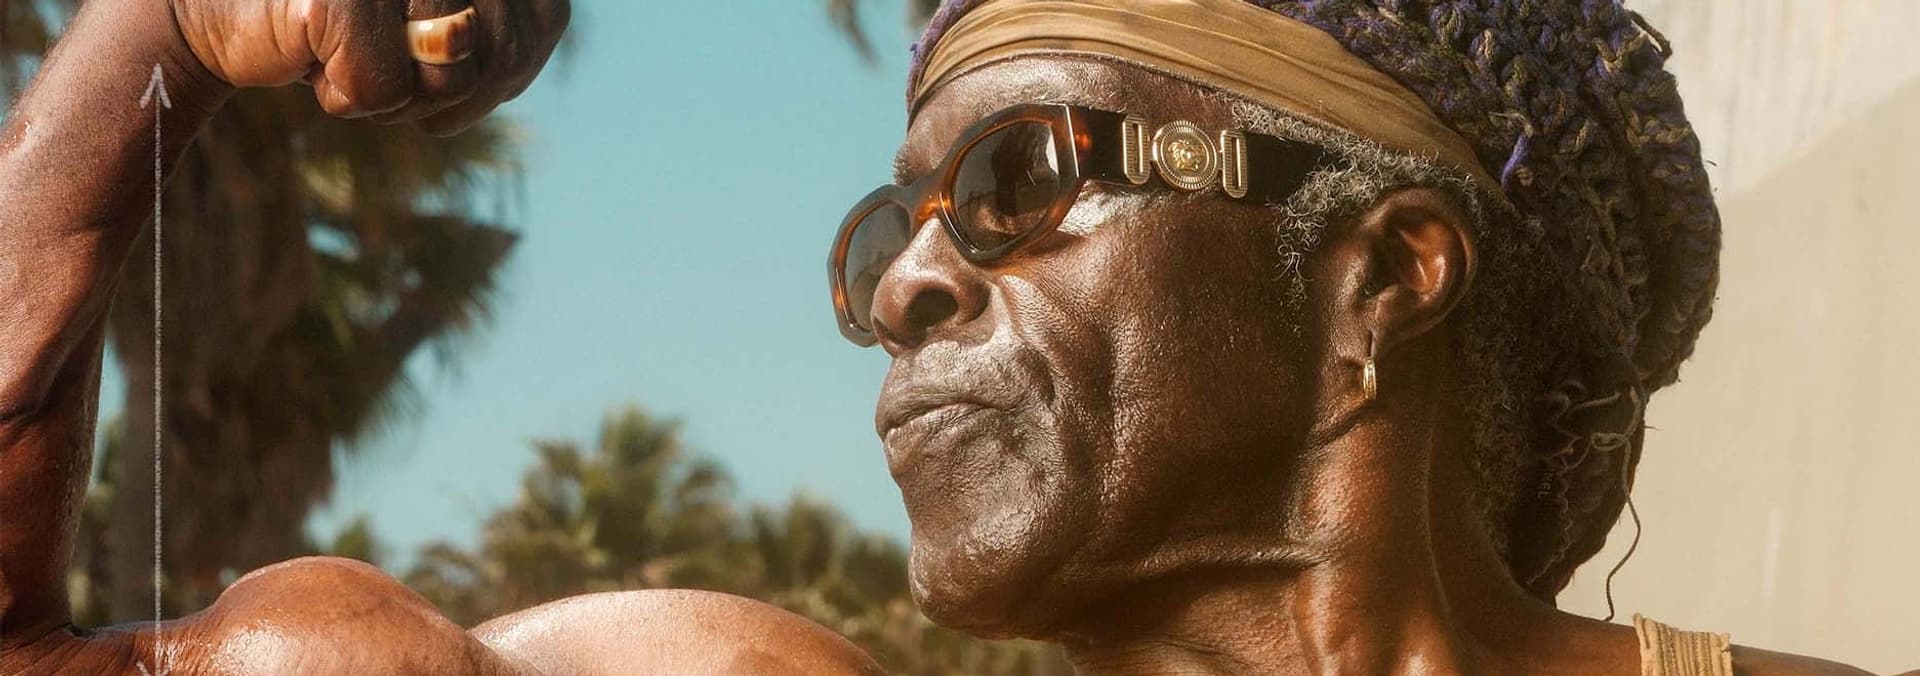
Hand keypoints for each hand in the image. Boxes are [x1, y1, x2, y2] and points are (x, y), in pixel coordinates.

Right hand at [170, 0, 568, 134]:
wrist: (218, 12)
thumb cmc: (337, 28)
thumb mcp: (433, 41)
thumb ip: (491, 46)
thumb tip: (487, 51)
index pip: (545, 21)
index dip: (509, 68)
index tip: (451, 72)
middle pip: (504, 54)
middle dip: (452, 93)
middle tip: (390, 68)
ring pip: (452, 75)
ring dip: (400, 98)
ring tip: (351, 55)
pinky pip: (384, 90)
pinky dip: (348, 98)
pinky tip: (313, 57)